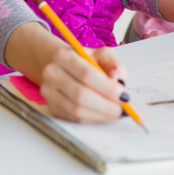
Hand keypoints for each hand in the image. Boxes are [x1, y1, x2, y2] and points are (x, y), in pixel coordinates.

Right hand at [4, 22, 127, 123]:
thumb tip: (118, 81)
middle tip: (121, 109)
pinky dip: (92, 118)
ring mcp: (49, 92)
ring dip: (100, 114)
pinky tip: (103, 114)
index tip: (124, 95)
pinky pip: (74, 118)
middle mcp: (52, 73)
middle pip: (80, 94)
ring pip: (77, 110)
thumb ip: (115, 65)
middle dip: (105, 105)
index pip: (87, 74)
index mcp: (63, 55)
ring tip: (115, 112)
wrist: (68, 68)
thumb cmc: (88, 61)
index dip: (107, 88)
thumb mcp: (104, 55)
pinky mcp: (52, 107)